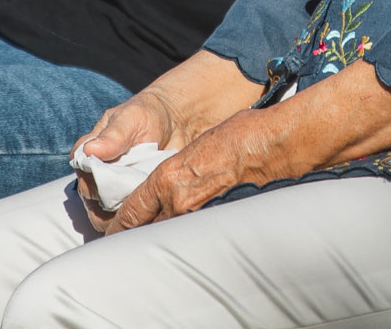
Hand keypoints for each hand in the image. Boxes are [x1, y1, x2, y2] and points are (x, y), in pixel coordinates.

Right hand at [70, 50, 264, 228]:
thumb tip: (90, 150)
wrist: (175, 122)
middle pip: (94, 204)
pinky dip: (139, 218)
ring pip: (108, 217)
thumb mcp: (130, 119)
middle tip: (141, 191)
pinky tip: (154, 207)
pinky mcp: (130, 204)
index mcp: (87, 155)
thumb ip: (113, 136)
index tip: (120, 179)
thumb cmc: (147, 115)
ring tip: (149, 198)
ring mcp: (111, 193)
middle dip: (116, 202)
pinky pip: (128, 221)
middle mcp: (94, 177)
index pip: (84, 179)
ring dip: (127, 213)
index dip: (99, 185)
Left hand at [104, 107, 290, 234]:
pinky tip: (186, 248)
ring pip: (167, 239)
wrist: (275, 145)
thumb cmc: (240, 137)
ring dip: (159, 243)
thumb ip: (175, 174)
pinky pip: (193, 241)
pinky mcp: (221, 225)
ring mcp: (200, 217)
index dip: (118, 227)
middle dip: (134, 240)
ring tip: (152, 252)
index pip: (131, 213)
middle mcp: (179, 201)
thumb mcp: (196, 149)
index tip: (114, 233)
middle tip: (128, 247)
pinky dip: (186, 245)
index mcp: (168, 178)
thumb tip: (167, 192)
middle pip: (143, 233)